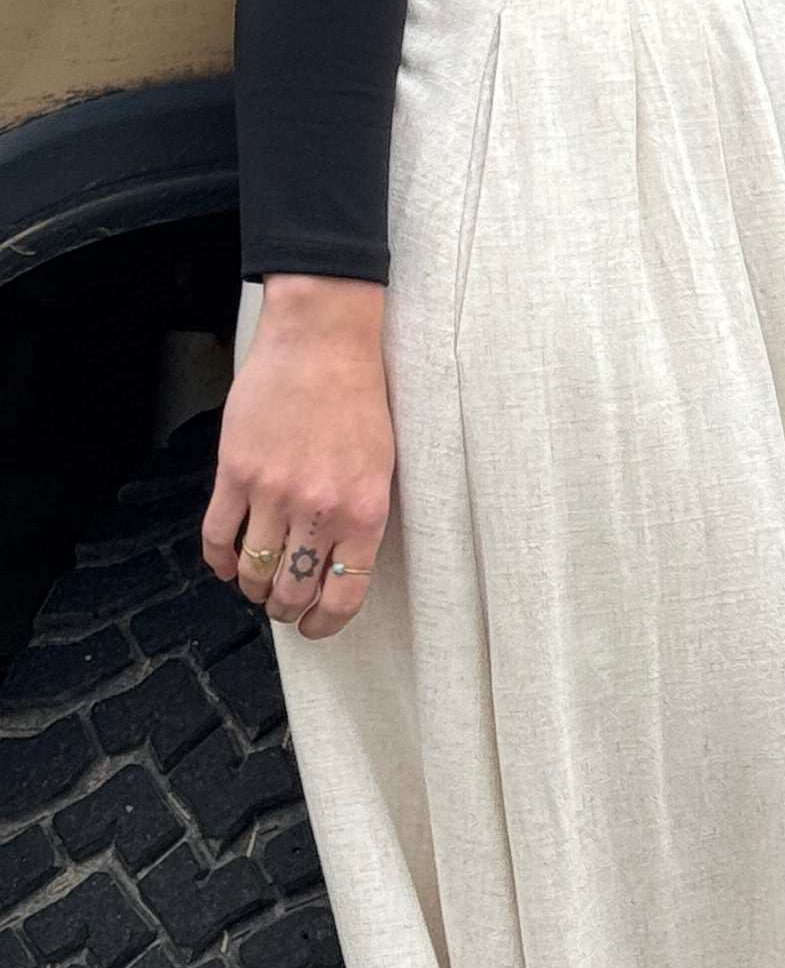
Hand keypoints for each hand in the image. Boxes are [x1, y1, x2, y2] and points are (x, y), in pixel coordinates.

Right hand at [203, 277, 393, 637]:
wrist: (322, 341)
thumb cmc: (360, 396)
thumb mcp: (383, 464)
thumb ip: (360, 515)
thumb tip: (338, 561)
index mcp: (365, 511)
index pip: (344, 594)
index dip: (325, 622)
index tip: (315, 626)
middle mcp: (320, 510)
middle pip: (293, 588)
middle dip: (285, 607)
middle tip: (282, 605)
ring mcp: (273, 493)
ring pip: (253, 570)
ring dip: (252, 586)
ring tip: (256, 584)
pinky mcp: (235, 473)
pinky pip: (218, 536)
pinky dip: (219, 560)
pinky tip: (226, 563)